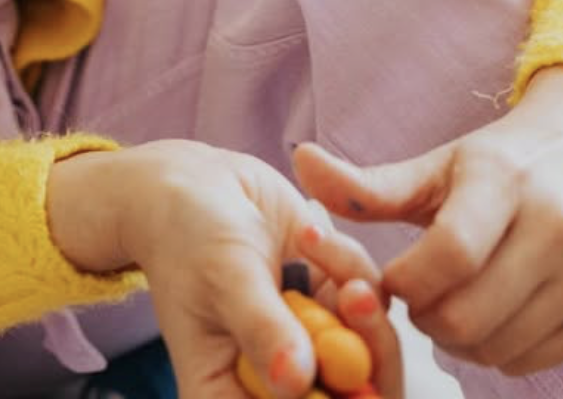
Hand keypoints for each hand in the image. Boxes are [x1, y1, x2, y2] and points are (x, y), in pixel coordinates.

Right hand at [47, 140, 402, 398]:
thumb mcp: (223, 278)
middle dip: (366, 352)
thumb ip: (262, 327)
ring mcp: (312, 345)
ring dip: (357, 297)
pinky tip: (307, 231)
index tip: (335, 366)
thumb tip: (297, 383)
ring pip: (373, 352)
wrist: (199, 185)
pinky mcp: (333, 304)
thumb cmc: (189, 235)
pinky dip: (350, 262)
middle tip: (353, 295)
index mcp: (234, 397)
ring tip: (312, 241)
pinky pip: (371, 299)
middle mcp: (279, 384)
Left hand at [294, 66, 562, 377]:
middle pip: (468, 317)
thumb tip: (298, 162)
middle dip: (426, 317)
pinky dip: (498, 350)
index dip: (406, 281)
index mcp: (507, 182)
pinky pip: (531, 362)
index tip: (393, 274)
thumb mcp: (435, 164)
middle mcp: (559, 228)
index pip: (448, 256)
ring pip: (497, 349)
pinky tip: (490, 312)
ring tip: (451, 302)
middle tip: (418, 295)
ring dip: (458, 340)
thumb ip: (368, 185)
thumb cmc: (498, 161)